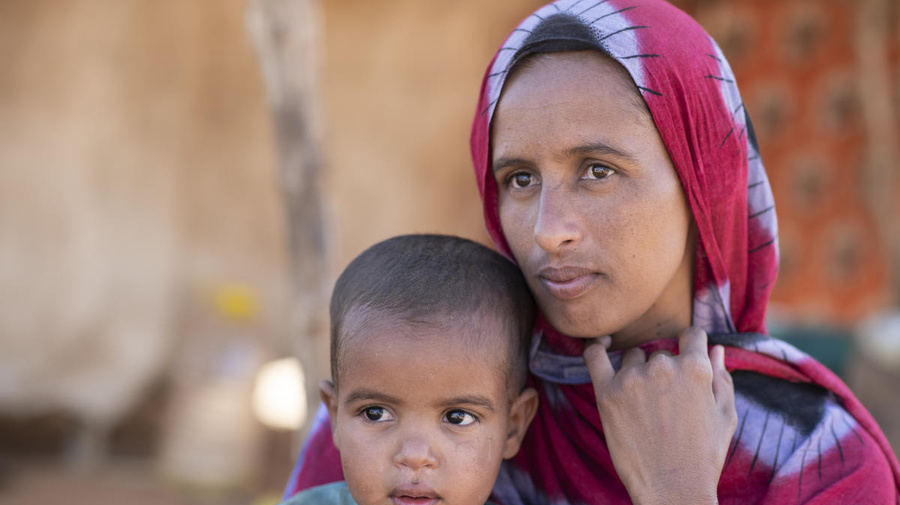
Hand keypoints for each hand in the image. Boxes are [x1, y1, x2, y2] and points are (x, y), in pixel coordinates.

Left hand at [583, 327, 736, 504]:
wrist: (672, 489)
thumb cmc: (703, 456)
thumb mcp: (725, 416)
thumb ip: (722, 377)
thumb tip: (717, 348)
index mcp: (696, 368)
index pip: (692, 336)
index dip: (691, 345)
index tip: (686, 355)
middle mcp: (663, 367)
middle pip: (660, 354)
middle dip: (665, 372)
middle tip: (667, 405)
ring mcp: (632, 378)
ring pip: (633, 358)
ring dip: (638, 371)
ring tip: (645, 406)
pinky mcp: (606, 392)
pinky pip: (594, 355)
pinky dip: (597, 346)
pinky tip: (602, 345)